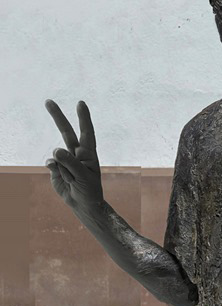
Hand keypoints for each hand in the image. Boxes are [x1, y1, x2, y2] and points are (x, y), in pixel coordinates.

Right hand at [45, 100, 106, 222]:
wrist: (82, 203)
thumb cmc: (89, 190)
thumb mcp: (84, 177)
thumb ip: (71, 163)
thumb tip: (56, 150)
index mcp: (89, 153)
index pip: (87, 132)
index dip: (84, 118)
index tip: (80, 103)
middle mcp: (76, 152)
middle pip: (66, 131)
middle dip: (57, 116)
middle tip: (48, 101)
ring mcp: (64, 159)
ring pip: (58, 155)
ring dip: (65, 169)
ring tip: (73, 179)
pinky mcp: (55, 166)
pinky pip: (51, 164)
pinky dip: (57, 172)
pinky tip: (65, 179)